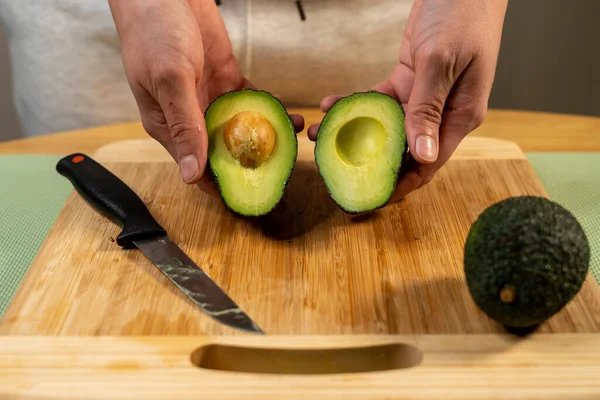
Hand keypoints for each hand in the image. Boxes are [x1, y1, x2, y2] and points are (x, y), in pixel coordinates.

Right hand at [109, 0, 303, 195]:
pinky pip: (251, 103)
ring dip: (265, 137)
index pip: (197, 168)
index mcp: (168, 126)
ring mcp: (210, 100)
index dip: (222, 184)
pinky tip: (286, 115)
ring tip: (293, 142)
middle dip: (251, 163)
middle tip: (282, 171)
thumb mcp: (170, 80)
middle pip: (223, 152)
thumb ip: (184, 126)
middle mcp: (190, 118)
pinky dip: (268, 109)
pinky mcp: (226, 81)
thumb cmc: (154, 32)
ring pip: (241, 129)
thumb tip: (191, 174)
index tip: (250, 196)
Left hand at [308, 0, 506, 202]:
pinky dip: (357, 104)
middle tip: (334, 172)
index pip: (428, 166)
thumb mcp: (441, 63)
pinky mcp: (409, 81)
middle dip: (369, 164)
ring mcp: (425, 98)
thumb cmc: (463, 16)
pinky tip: (331, 106)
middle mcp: (443, 113)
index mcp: (460, 116)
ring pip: (386, 128)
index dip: (399, 186)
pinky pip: (379, 101)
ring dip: (354, 132)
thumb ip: (428, 109)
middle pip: (405, 153)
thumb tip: (422, 157)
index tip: (368, 200)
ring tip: (319, 135)